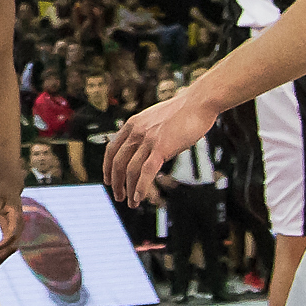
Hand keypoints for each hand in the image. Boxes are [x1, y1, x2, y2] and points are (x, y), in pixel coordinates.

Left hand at [0, 181, 24, 271]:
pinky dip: (0, 255)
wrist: (9, 187)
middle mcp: (18, 226)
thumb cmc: (1, 192)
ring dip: (1, 259)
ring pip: (10, 248)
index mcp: (16, 217)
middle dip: (2, 256)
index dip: (5, 243)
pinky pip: (6, 246)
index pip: (13, 233)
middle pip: (12, 245)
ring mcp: (15, 230)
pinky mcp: (10, 232)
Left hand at [106, 85, 224, 203]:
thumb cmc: (182, 111)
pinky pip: (147, 171)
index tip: (108, 180)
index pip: (112, 149)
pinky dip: (141, 187)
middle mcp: (136, 132)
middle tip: (119, 196)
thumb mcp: (155, 118)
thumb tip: (145, 148)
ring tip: (131, 203)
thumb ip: (146, 131)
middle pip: (118, 162)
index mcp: (132, 124)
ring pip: (131, 170)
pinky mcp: (162, 147)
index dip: (107, 167)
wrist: (198, 102)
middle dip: (116, 182)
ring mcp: (148, 140)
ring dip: (128, 189)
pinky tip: (139, 197)